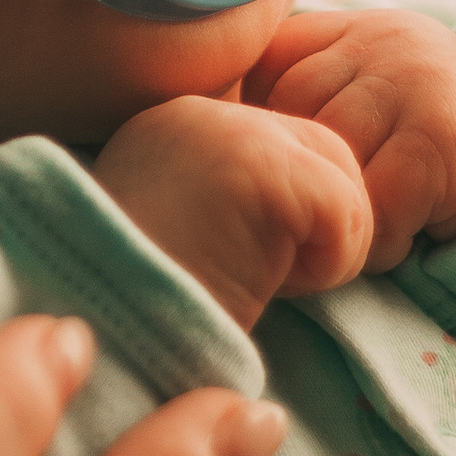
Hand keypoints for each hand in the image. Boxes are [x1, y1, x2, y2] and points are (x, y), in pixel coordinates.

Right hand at [95, 93, 371, 329]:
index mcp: (170, 128)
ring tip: (255, 281)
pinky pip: (348, 215)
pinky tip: (269, 287)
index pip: (284, 145)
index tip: (241, 267)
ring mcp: (227, 131)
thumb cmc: (146, 319)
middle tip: (257, 277)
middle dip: (314, 226)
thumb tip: (304, 219)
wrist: (107, 342)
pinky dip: (327, 268)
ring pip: (346, 178)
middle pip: (326, 150)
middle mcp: (196, 113)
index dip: (289, 219)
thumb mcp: (184, 240)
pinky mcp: (262, 168)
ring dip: (321, 250)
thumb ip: (231, 209)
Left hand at [242, 5, 455, 269]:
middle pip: (292, 126)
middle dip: (302, 182)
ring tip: (368, 226)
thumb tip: (205, 120)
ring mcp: (412, 87)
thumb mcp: (361, 85)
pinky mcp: (440, 143)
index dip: (268, 140)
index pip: (264, 78)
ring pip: (329, 171)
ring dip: (343, 217)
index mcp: (349, 26)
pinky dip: (380, 242)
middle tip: (323, 216)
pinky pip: (372, 212)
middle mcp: (381, 43)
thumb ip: (296, 80)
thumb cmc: (427, 134)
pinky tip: (407, 236)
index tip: (283, 176)